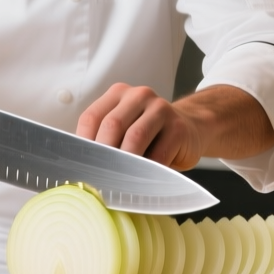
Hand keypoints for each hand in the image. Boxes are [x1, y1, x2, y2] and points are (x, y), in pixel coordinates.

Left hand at [77, 83, 204, 169]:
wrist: (190, 130)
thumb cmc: (150, 136)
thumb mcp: (124, 130)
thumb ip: (105, 139)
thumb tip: (83, 166)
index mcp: (118, 94)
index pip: (92, 117)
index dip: (84, 143)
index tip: (83, 165)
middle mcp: (138, 96)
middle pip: (112, 125)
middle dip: (104, 154)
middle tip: (100, 176)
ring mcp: (161, 108)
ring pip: (135, 136)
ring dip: (126, 162)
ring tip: (120, 179)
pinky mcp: (178, 127)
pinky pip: (159, 153)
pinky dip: (147, 170)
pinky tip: (143, 178)